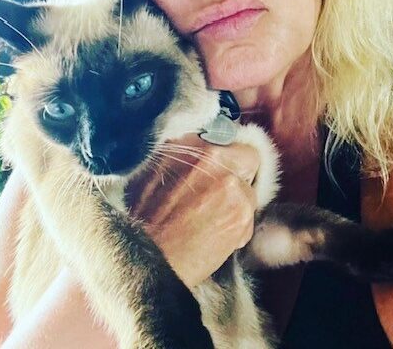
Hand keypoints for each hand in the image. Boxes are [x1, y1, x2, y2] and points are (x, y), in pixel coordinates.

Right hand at [127, 134, 259, 287]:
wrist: (143, 258)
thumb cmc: (142, 219)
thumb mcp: (154, 170)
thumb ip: (184, 156)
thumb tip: (204, 152)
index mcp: (189, 141)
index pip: (228, 134)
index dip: (226, 155)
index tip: (221, 168)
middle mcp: (213, 155)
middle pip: (249, 156)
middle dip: (241, 174)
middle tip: (223, 193)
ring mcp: (231, 182)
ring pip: (251, 189)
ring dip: (238, 204)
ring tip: (211, 221)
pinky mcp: (242, 210)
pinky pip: (249, 216)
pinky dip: (237, 228)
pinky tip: (213, 237)